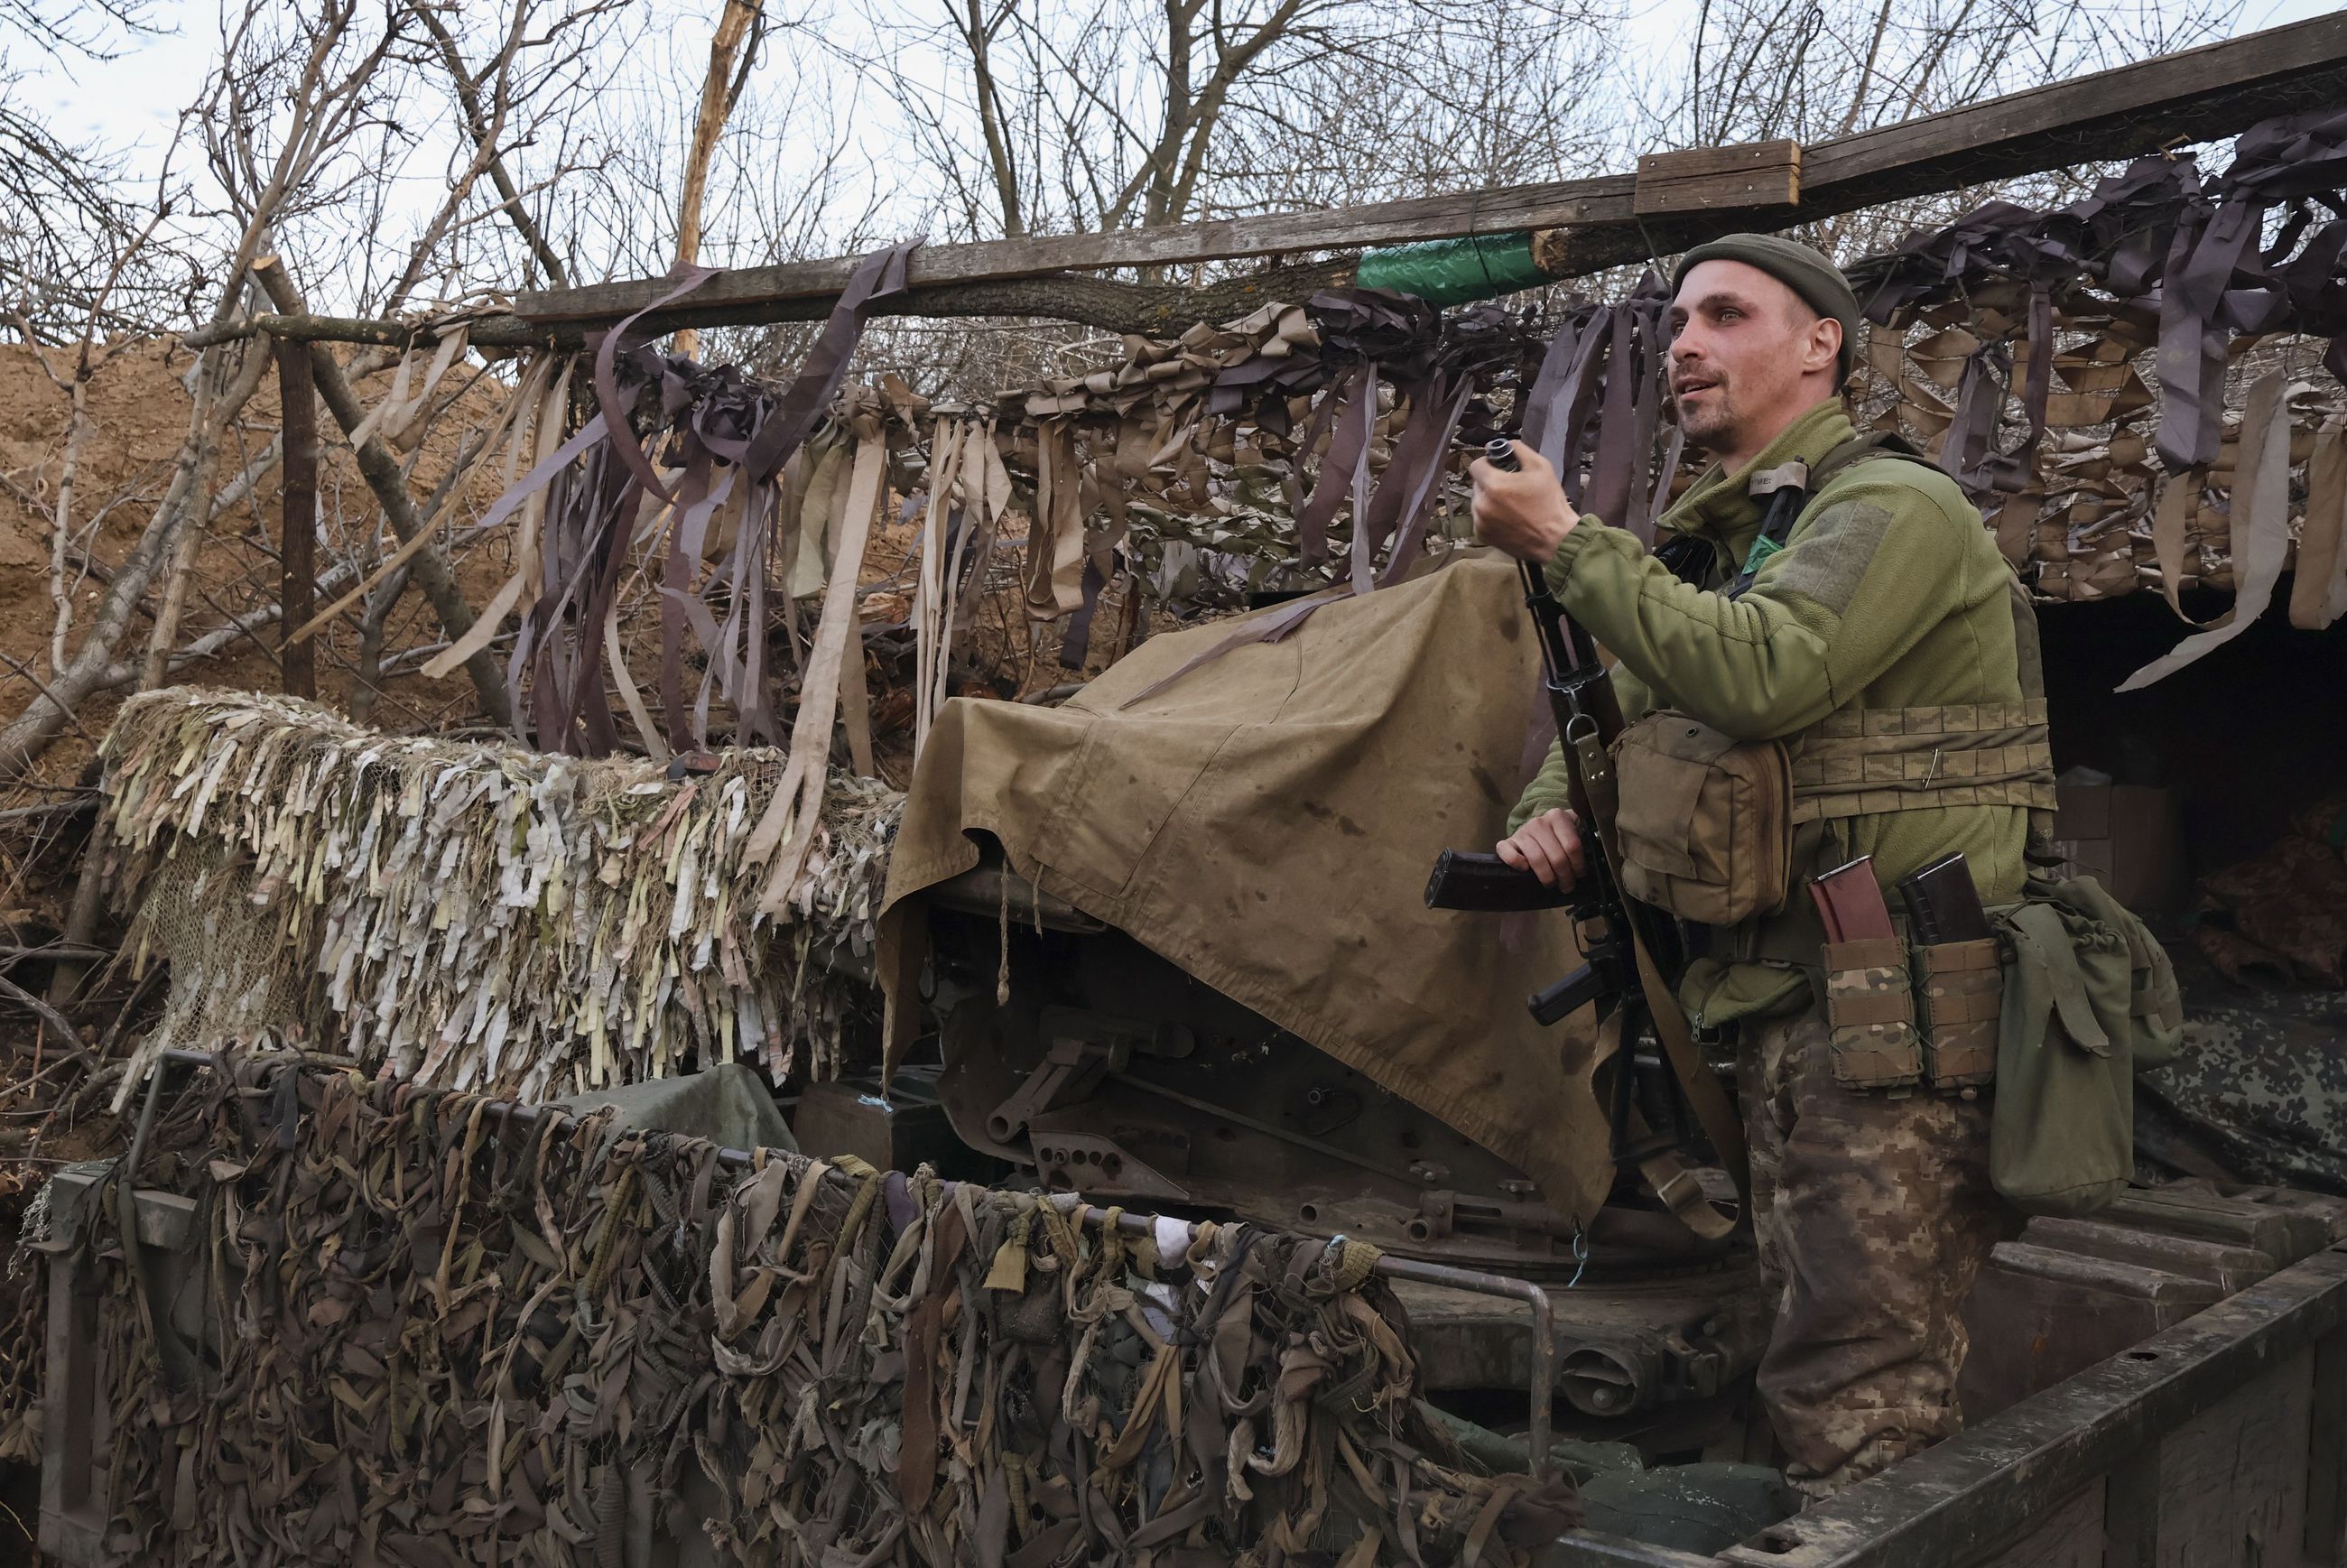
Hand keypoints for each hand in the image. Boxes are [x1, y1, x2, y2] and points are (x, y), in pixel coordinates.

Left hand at [1469, 441, 1579, 561]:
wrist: (1556, 539)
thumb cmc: (1550, 504)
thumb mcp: (1541, 467)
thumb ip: (1519, 450)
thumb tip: (1507, 444)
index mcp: (1493, 485)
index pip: (1476, 465)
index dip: (1488, 462)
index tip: (1499, 466)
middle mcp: (1482, 504)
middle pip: (1477, 483)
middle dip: (1491, 481)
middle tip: (1511, 486)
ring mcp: (1481, 522)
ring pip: (1478, 501)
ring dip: (1490, 499)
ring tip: (1511, 504)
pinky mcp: (1483, 535)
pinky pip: (1480, 518)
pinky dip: (1490, 515)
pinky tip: (1509, 517)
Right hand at [1496, 807, 1586, 889]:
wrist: (1535, 831)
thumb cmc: (1557, 836)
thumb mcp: (1572, 832)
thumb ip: (1582, 840)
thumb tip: (1595, 859)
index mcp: (1558, 817)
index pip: (1572, 846)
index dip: (1578, 865)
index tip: (1579, 875)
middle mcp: (1539, 822)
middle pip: (1557, 856)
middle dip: (1564, 876)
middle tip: (1567, 886)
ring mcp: (1522, 831)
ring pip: (1537, 859)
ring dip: (1547, 877)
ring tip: (1552, 884)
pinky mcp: (1508, 842)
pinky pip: (1508, 853)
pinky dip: (1517, 863)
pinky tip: (1525, 870)